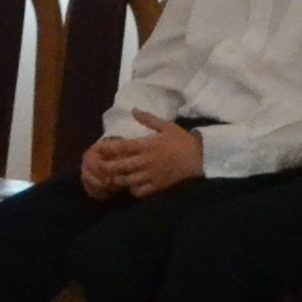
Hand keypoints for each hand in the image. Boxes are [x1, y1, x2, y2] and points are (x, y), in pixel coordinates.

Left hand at [81, 116, 204, 197]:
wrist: (201, 157)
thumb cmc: (182, 140)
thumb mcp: (166, 126)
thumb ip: (148, 119)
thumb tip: (133, 110)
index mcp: (146, 145)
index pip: (121, 147)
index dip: (108, 149)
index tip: (100, 150)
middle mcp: (146, 161)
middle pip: (119, 167)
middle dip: (108, 167)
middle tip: (102, 167)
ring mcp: (151, 175)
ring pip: (127, 181)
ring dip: (119, 179)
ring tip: (115, 177)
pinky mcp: (158, 186)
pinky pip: (140, 191)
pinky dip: (133, 190)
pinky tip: (132, 186)